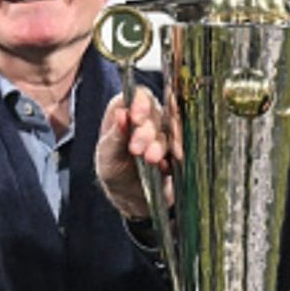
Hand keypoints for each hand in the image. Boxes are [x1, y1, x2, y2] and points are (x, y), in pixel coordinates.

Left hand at [95, 86, 169, 219]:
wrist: (130, 195)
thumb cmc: (114, 169)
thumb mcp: (107, 155)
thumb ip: (114, 136)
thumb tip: (121, 114)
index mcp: (128, 109)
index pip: (139, 96)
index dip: (140, 104)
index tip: (136, 118)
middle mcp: (150, 117)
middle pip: (157, 113)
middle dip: (148, 131)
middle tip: (137, 149)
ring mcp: (167, 132)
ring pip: (171, 131)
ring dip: (161, 145)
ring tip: (151, 159)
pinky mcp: (178, 149)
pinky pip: (182, 148)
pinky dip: (175, 156)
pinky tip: (165, 166)